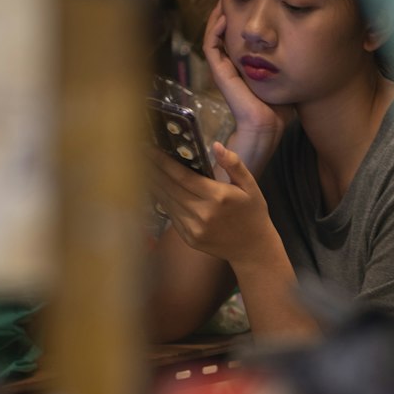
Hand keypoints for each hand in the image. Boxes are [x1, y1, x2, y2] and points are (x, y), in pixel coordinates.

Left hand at [147, 139, 280, 269]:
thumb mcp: (250, 186)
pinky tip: (157, 189)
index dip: (164, 163)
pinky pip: (171, 216)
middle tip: (140, 155)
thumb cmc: (252, 213)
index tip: (150, 150)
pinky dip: (162, 201)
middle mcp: (203, 214)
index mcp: (218, 197)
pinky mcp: (189, 239)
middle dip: (153, 170)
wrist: (252, 249)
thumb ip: (234, 164)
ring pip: (167, 202)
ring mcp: (194, 228)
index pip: (183, 177)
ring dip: (154, 185)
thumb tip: (216, 145)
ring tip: (143, 169)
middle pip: (170, 188)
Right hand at [203, 0, 293, 146]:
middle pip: (223, 30)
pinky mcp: (219, 72)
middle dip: (229, 9)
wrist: (268, 126)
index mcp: (243, 65)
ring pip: (213, 34)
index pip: (237, 34)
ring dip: (218, 14)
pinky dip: (214, 28)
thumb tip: (304, 40)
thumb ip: (287, 58)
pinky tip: (224, 14)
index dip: (241, 15)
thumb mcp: (284, 74)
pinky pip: (210, 45)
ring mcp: (223, 68)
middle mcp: (230, 65)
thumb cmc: (279, 107)